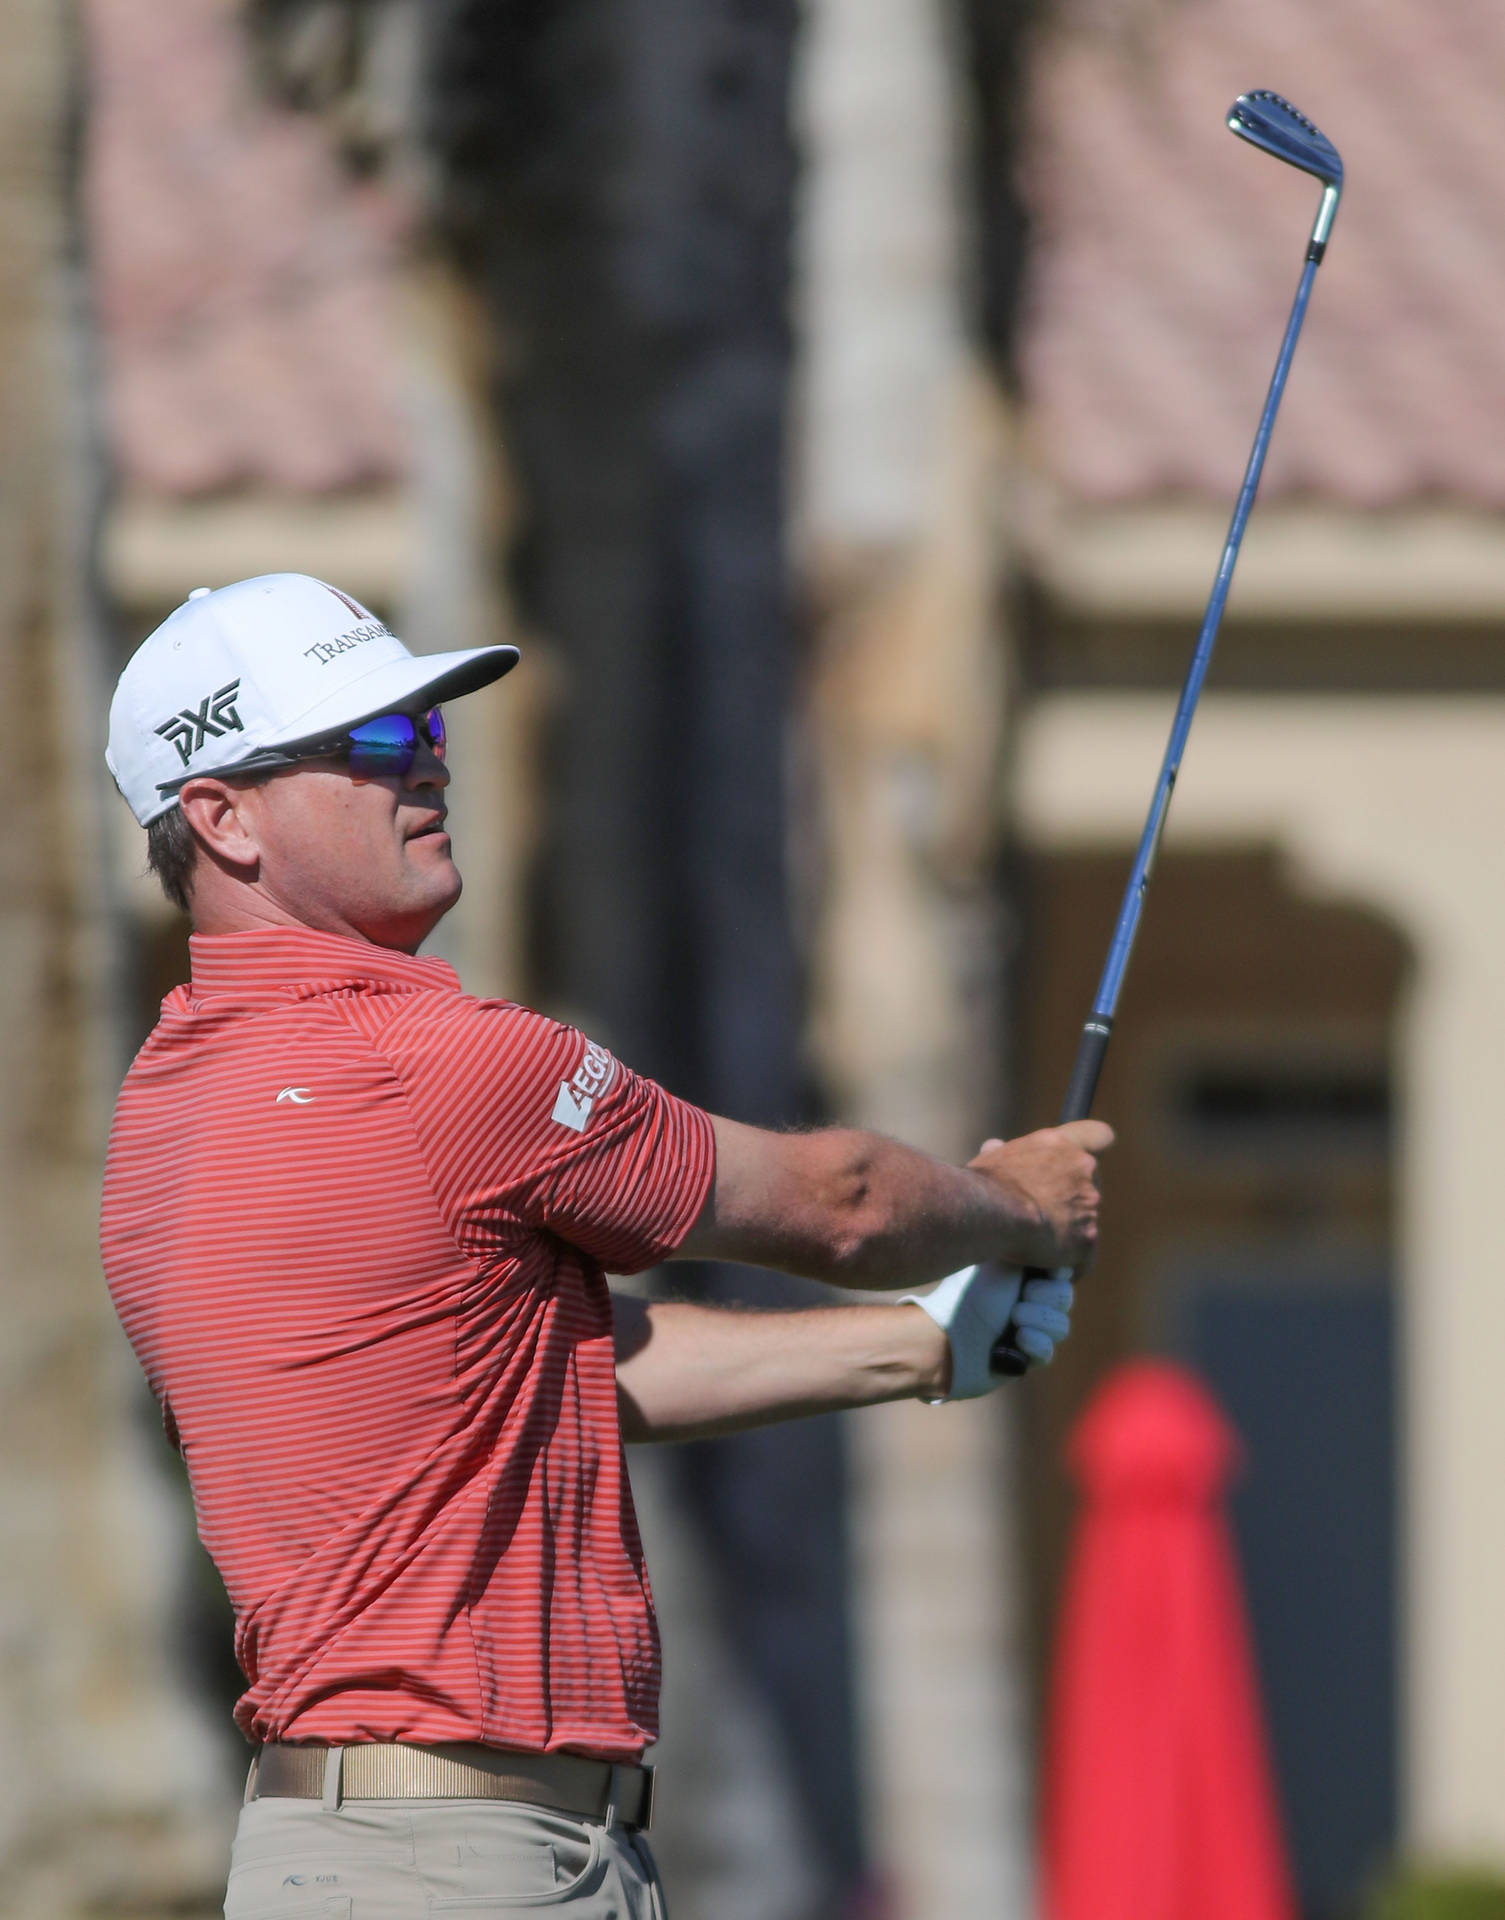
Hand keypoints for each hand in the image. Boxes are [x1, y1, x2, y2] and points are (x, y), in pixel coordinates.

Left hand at [900, 1264, 1074, 1399]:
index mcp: (1018, 1272)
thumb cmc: (969, 1295)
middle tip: (1020, 1297)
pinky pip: (1049, 1352)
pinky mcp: (1024, 1359)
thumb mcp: (1003, 1261)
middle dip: (1045, 1296)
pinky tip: (1019, 1339)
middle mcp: (1024, 1299)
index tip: (1045, 1271)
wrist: (946, 1339)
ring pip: (1060, 1326)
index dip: (1055, 1273)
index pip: (1058, 1270)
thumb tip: (1053, 1240)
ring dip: (1039, 1319)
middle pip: (1063, 1297)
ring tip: (1014, 1318)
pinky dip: (1037, 1344)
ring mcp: (1025, 1329)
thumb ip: (1031, 1247)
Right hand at [969, 1120, 1112, 1271]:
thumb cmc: (985, 1183)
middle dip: (1071, 1200)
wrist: (990, 1212)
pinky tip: (1049, 1269)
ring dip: (1068, 1232)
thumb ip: (1003, 1152)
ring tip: (1037, 1244)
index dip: (1095, 1148)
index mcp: (1062, 1144)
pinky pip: (1083, 1257)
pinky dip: (1069, 1264)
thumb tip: (994, 1147)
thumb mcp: (992, 1157)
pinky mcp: (1088, 1240)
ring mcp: (1090, 1206)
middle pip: (1090, 1186)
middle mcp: (1084, 1169)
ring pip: (1086, 1222)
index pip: (1100, 1135)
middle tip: (1042, 1213)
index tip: (1081, 1163)